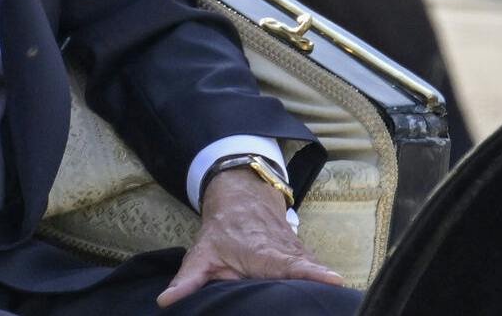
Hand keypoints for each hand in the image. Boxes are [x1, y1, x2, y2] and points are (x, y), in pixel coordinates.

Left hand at [155, 169, 344, 307]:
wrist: (243, 197)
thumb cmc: (222, 229)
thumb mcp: (201, 253)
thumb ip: (187, 280)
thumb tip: (165, 301)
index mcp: (263, 253)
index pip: (290, 263)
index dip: (311, 272)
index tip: (333, 279)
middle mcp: (286, 252)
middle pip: (309, 272)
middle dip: (321, 286)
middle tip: (335, 304)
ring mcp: (299, 252)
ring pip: (316, 271)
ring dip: (323, 286)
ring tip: (336, 304)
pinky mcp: (306, 256)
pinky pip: (317, 271)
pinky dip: (323, 281)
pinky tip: (333, 297)